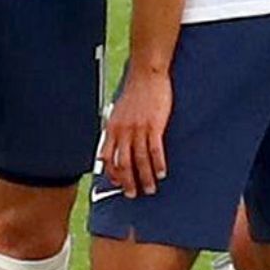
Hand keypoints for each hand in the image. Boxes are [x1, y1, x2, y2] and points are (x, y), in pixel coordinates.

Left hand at [98, 68, 170, 197]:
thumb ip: (116, 129)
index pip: (108, 158)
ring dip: (145, 178)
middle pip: (123, 163)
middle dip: (127, 182)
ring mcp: (138, 129)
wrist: (146, 75)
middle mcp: (123, 131)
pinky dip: (158, 164)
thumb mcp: (118, 112)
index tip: (117, 184)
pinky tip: (162, 173)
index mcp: (113, 128)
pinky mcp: (154, 126)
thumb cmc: (135, 92)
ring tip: (150, 188)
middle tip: (132, 194)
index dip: (111, 173)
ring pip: (140, 161)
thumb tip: (113, 145)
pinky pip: (155, 151)